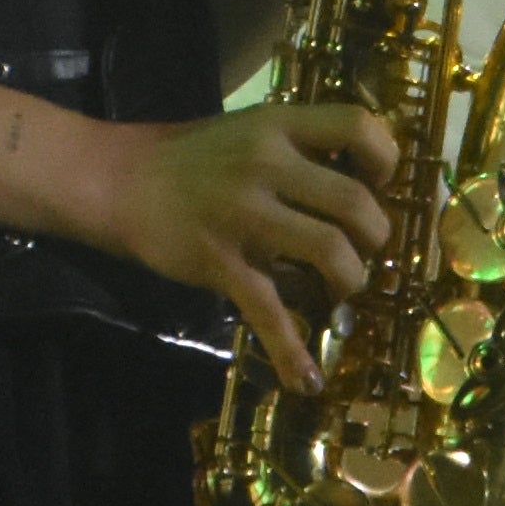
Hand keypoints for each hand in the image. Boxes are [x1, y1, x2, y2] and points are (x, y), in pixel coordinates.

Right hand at [85, 105, 394, 390]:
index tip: (379, 183)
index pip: (357, 125)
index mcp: (278, 125)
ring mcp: (242, 214)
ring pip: (330, 250)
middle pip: (355, 201)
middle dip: (375, 236)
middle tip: (363, 249)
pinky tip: (306, 380)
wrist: (120, 181)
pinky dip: (291, 351)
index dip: (384, 157)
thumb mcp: (251, 132)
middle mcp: (266, 164)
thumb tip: (364, 186)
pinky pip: (268, 311)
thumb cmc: (194, 158)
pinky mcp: (219, 262)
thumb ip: (301, 150)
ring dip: (350, 279)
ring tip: (341, 287)